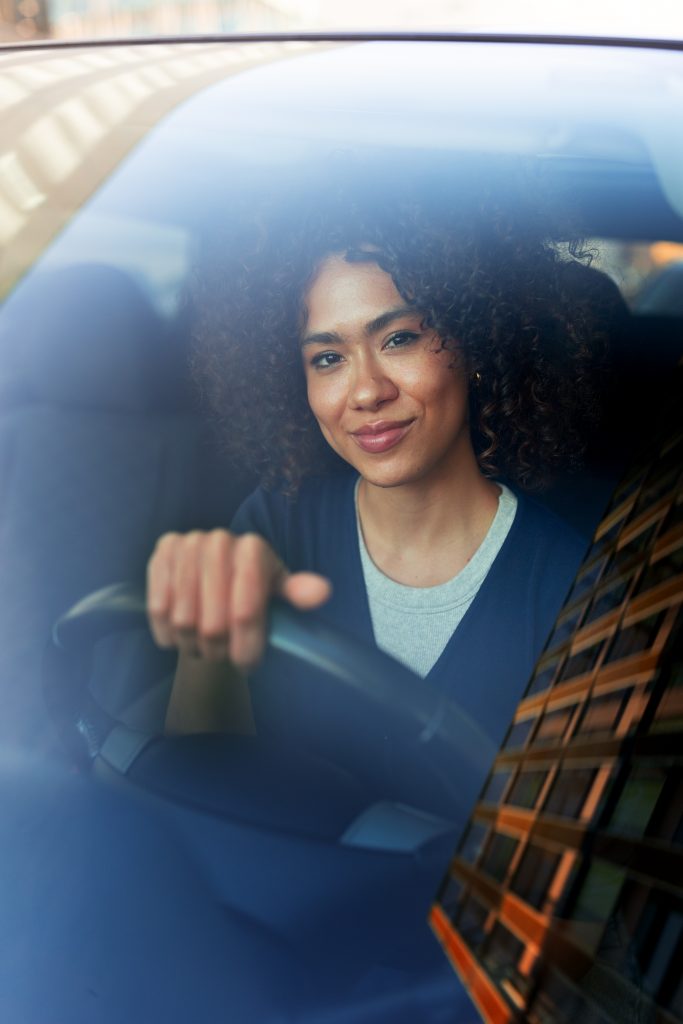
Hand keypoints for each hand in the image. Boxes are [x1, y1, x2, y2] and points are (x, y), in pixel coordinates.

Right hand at [146, 530, 330, 668]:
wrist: (213, 582)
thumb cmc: (253, 591)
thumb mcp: (278, 594)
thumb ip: (297, 593)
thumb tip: (321, 592)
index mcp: (254, 548)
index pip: (246, 612)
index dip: (246, 646)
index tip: (247, 666)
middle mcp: (219, 540)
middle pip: (213, 623)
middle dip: (219, 650)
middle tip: (222, 656)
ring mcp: (187, 545)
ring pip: (184, 620)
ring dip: (193, 645)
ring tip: (202, 646)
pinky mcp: (160, 555)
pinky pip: (159, 609)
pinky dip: (168, 634)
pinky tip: (178, 636)